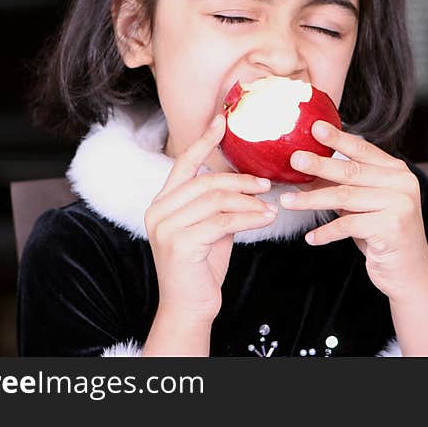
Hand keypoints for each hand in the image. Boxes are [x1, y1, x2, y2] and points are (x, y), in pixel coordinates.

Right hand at [145, 114, 276, 325]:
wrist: (189, 307)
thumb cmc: (202, 267)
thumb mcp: (211, 227)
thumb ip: (218, 204)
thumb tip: (247, 182)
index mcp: (163, 202)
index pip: (184, 163)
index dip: (204, 140)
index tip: (222, 120)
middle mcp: (158, 210)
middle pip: (206, 180)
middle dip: (240, 180)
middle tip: (266, 185)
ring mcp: (165, 227)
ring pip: (216, 200)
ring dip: (248, 201)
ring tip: (269, 208)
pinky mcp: (180, 243)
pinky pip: (222, 221)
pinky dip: (248, 218)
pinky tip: (265, 219)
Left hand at [280, 121, 427, 302]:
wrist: (409, 272)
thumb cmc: (381, 235)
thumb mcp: (362, 206)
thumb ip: (342, 186)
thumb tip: (302, 172)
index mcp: (397, 171)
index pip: (363, 150)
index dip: (338, 138)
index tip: (315, 128)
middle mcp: (402, 183)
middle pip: (352, 172)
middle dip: (319, 165)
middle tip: (294, 160)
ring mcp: (400, 204)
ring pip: (345, 198)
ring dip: (312, 200)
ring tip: (287, 201)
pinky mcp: (392, 227)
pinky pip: (348, 225)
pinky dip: (326, 232)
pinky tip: (310, 238)